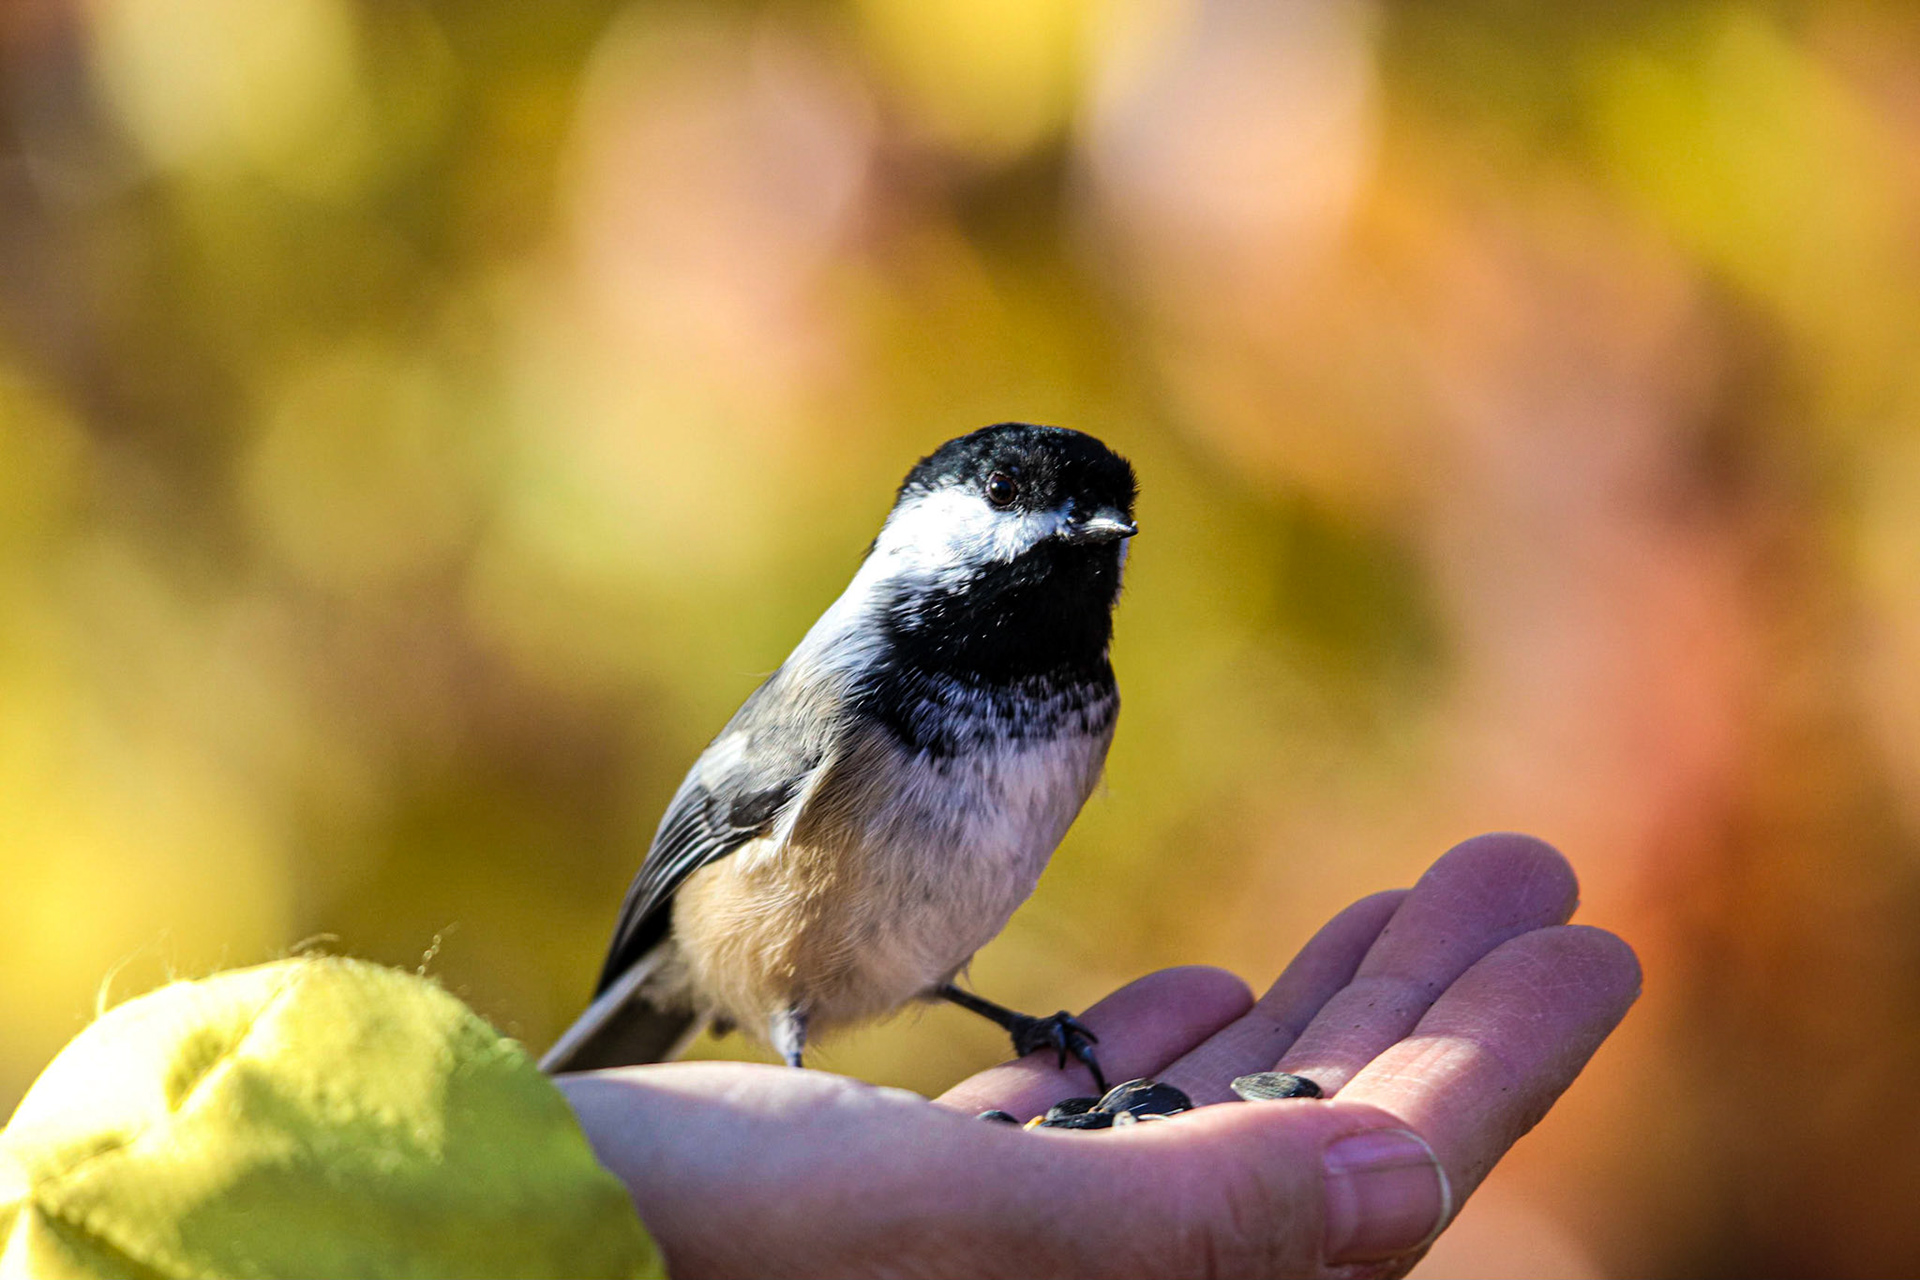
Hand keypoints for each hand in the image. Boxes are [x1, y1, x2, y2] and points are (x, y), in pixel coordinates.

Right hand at [555, 834, 1639, 1278]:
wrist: (474, 1229)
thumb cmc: (685, 1231)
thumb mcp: (954, 1219)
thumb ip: (1202, 1218)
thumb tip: (1427, 1178)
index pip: (1369, 1178)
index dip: (1493, 1051)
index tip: (1582, 924)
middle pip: (1317, 1135)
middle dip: (1422, 993)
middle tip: (1521, 863)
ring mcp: (1006, 1257)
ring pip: (1219, 1121)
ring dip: (1318, 999)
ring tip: (1408, 894)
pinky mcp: (926, 1214)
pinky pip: (1100, 1131)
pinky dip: (1172, 1048)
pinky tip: (1213, 983)